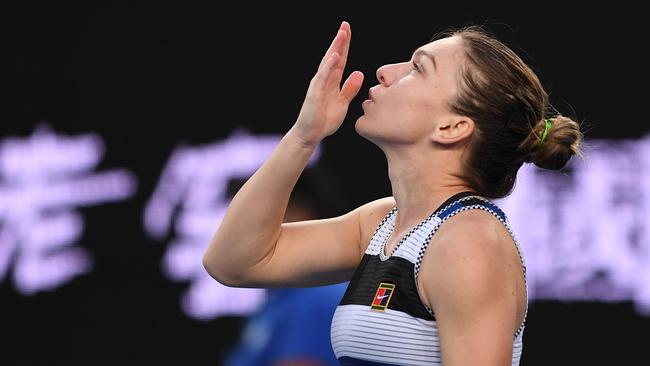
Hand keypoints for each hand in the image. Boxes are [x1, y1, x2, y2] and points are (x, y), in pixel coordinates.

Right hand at [291, 21, 363, 145]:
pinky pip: (323, 77)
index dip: (345, 46)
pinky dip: (329, 66)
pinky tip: (335, 55)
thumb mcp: (342, 103)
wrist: (310, 135)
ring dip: (335, 48)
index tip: (348, 31)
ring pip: (328, 63)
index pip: (341, 60)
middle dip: (340, 41)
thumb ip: (350, 89)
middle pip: (334, 56)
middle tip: (345, 25)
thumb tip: (359, 73)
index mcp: (332, 82)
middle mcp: (324, 80)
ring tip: (342, 34)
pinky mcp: (315, 94)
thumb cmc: (324, 120)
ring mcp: (318, 86)